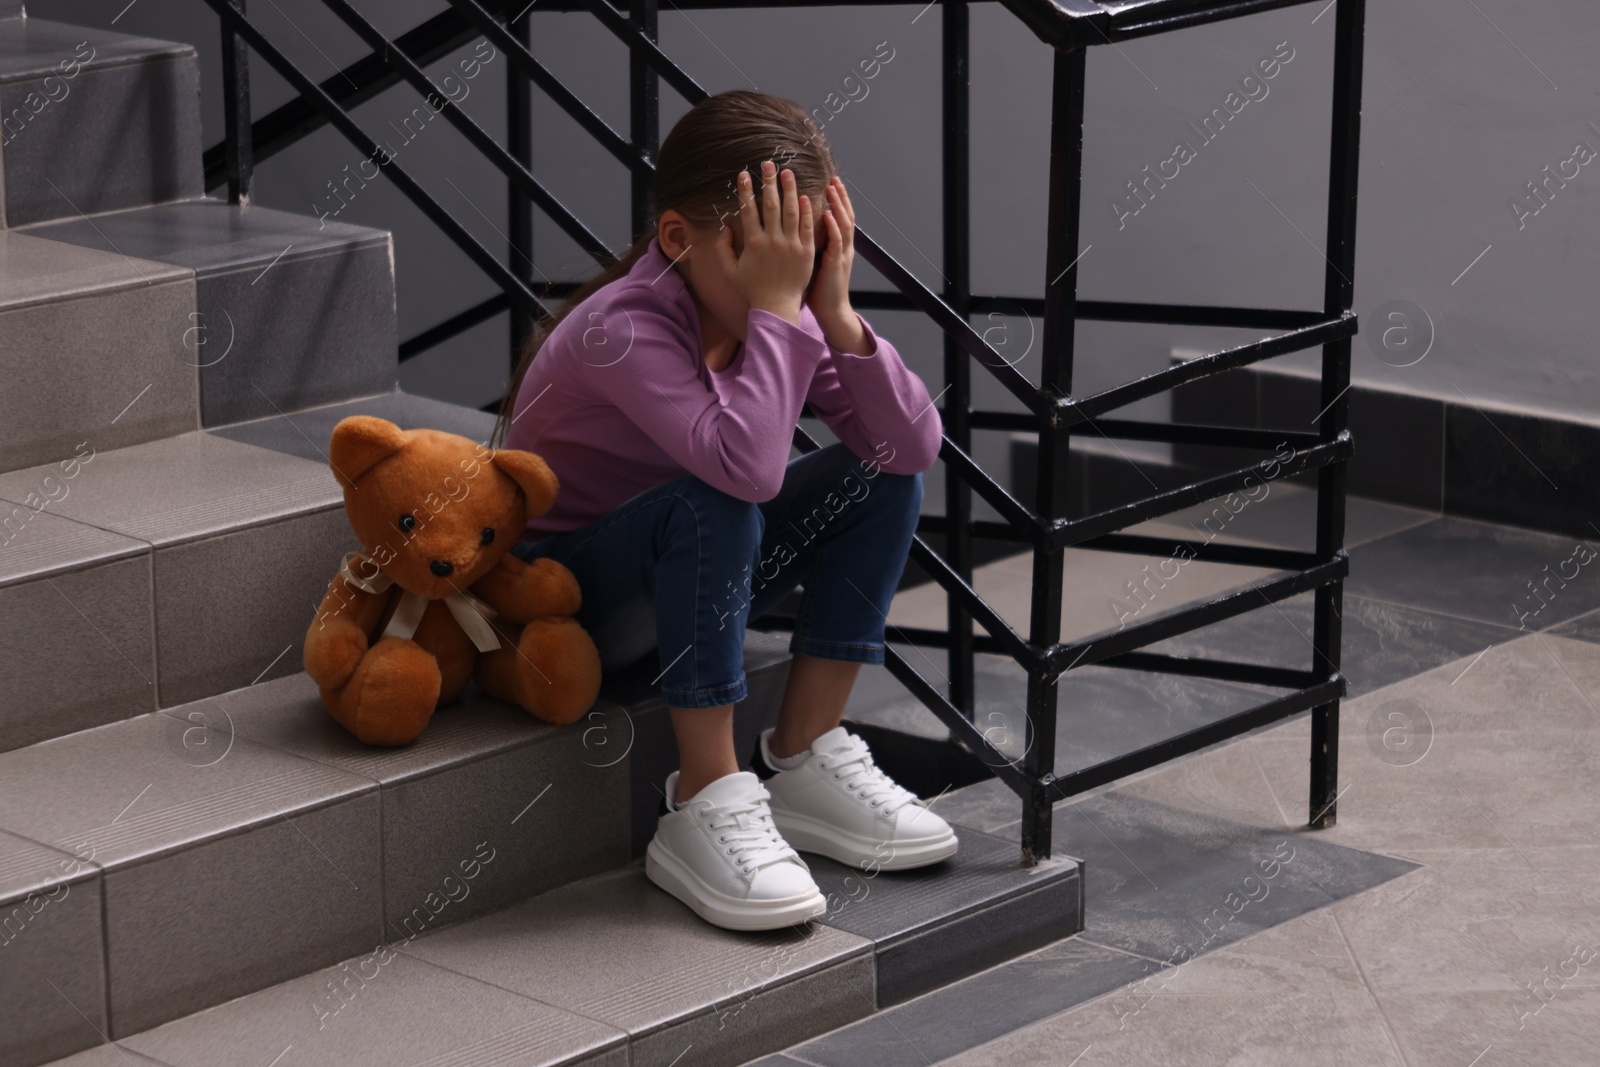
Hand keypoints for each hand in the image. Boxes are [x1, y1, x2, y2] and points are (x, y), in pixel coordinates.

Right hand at [714, 159, 814, 324]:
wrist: (777, 306)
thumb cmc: (752, 289)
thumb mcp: (729, 271)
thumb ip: (722, 249)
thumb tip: (725, 227)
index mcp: (753, 243)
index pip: (748, 210)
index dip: (745, 190)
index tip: (744, 174)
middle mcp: (772, 240)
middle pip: (770, 204)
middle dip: (768, 181)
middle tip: (768, 164)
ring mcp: (791, 245)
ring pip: (790, 210)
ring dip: (789, 189)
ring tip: (787, 172)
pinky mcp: (806, 251)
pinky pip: (806, 226)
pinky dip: (806, 210)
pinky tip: (803, 196)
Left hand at [805, 174, 855, 325]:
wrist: (831, 311)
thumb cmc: (819, 289)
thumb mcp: (816, 262)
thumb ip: (812, 245)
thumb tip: (799, 230)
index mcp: (837, 246)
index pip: (839, 217)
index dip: (837, 200)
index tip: (830, 183)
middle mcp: (843, 247)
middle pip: (844, 215)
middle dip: (840, 196)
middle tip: (833, 178)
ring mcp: (841, 254)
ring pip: (843, 224)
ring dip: (838, 204)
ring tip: (832, 188)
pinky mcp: (836, 264)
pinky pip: (837, 242)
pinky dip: (833, 226)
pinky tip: (828, 214)